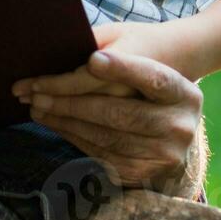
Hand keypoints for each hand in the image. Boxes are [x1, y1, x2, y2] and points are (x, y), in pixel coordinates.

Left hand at [11, 24, 203, 196]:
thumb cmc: (146, 82)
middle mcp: (180, 127)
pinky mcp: (145, 173)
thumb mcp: (145, 64)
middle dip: (72, 102)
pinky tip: (56, 124)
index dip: (122, 70)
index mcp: (183, 93)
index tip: (93, 59)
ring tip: (37, 107)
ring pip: (106, 137)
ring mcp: (164, 155)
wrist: (174, 127)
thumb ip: (115, 51)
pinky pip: (102, 155)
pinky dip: (75, 138)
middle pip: (120, 112)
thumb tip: (74, 45)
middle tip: (36, 92)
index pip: (152, 78)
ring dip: (66, 122)